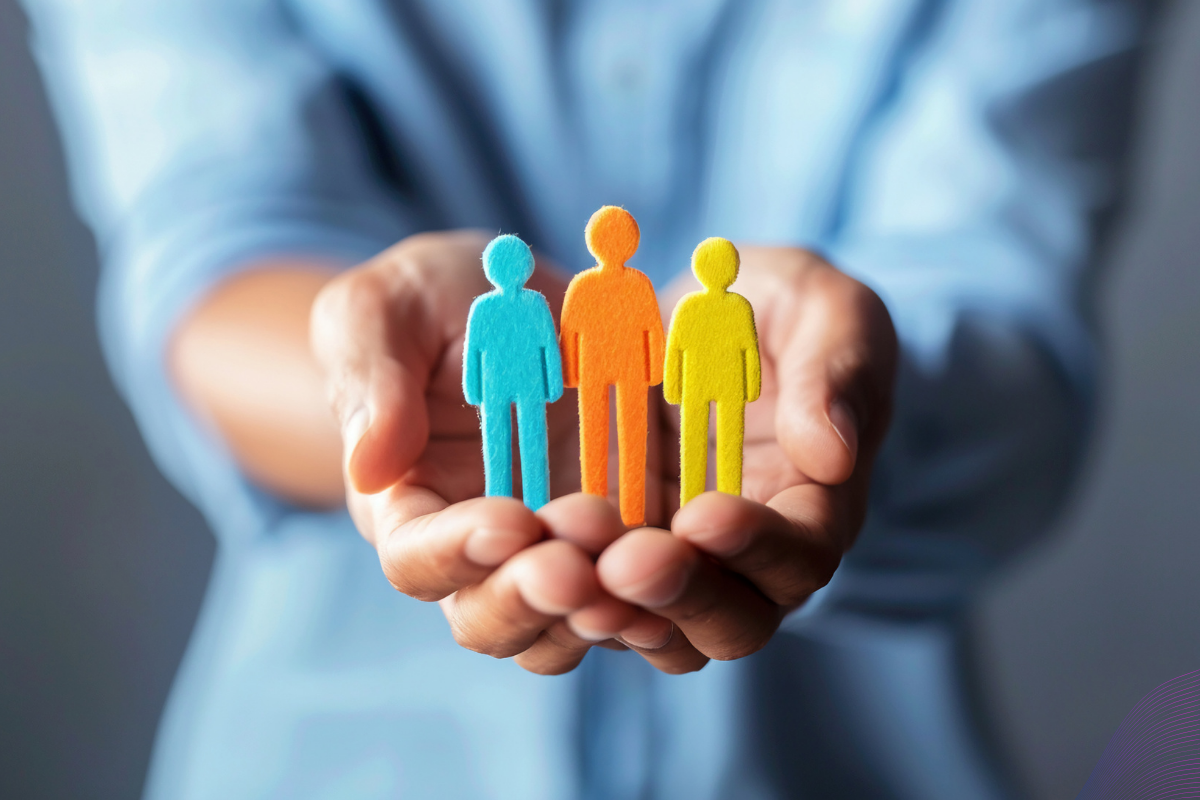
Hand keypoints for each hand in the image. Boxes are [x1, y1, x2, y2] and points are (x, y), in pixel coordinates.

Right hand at [310, 231, 667, 673]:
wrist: (522, 302)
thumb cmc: (434, 302)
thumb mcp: (386, 310)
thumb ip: (371, 378)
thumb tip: (368, 466)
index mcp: (408, 506)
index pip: (417, 559)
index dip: (458, 551)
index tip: (511, 519)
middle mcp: (479, 554)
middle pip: (491, 619)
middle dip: (534, 598)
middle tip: (580, 562)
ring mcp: (556, 555)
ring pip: (568, 629)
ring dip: (602, 612)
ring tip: (644, 566)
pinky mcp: (622, 544)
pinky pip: (640, 599)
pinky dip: (664, 597)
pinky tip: (696, 564)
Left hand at [595, 247, 896, 670]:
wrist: (697, 321)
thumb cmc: (777, 312)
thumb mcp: (822, 309)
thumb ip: (835, 371)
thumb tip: (831, 455)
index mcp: (818, 504)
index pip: (803, 554)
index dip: (759, 544)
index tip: (705, 514)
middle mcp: (752, 559)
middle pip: (733, 622)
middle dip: (682, 596)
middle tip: (626, 561)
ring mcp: (679, 565)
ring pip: (659, 633)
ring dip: (615, 610)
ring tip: (563, 568)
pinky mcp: (614, 556)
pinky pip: (593, 602)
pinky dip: (564, 596)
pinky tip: (527, 561)